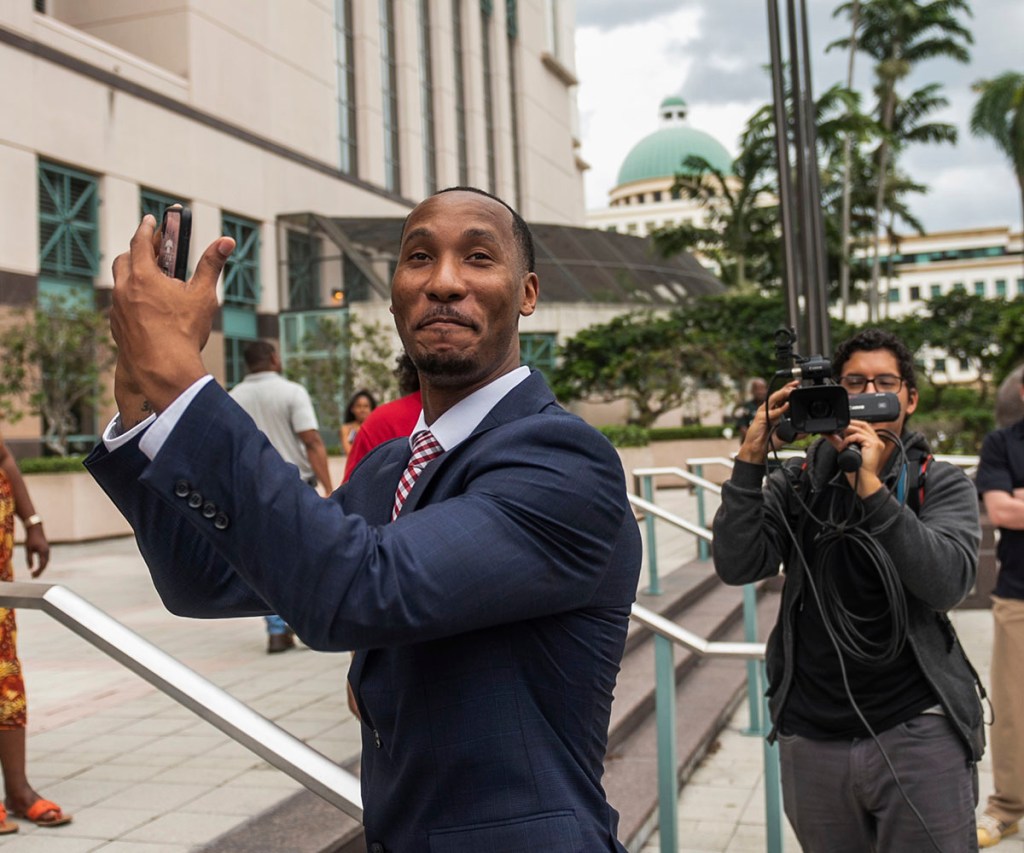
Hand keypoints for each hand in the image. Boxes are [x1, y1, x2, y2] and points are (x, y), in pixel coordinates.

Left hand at [24, 525, 48, 577]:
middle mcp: (47, 552)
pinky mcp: (46, 549)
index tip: (33, 576)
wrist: (36, 529)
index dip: (38, 571)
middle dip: (40, 571)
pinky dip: (43, 563)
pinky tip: (39, 565)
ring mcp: (48, 550)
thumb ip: (29, 559)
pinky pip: (46, 558)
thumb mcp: (28, 549)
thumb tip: (30, 568)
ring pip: (46, 561)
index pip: (42, 565)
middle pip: (45, 564)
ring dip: (42, 567)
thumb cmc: (30, 539)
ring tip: (36, 572)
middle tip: (34, 576)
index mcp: (43, 552)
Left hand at [110, 215, 234, 413]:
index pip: (140, 242)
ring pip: (120, 283)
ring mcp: (117, 310)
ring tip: (151, 280)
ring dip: (132, 275)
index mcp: (143, 276)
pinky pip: (120, 305)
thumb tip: (226, 242)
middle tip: (152, 250)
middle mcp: (124, 289)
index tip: (150, 220)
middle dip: (137, 251)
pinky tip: (146, 309)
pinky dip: (130, 298)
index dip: (147, 229)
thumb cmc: (184, 332)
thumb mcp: (203, 295)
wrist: (164, 371)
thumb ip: (211, 265)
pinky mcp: (117, 328)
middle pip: (124, 259)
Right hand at [736, 381, 797, 462]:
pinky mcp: (761, 418)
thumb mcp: (785, 435)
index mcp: (773, 411)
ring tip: (791, 390)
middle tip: (796, 384)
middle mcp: (767, 410)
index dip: (788, 390)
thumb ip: (795, 433)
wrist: (757, 449)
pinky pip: (772, 412)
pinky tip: (787, 405)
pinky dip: (780, 409)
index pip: (781, 397)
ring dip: (782, 394)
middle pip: (777, 395)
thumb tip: (806, 431)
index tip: (798, 385)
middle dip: (786, 388)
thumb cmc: (767, 441)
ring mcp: (763, 413)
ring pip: (773, 399)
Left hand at [825, 419, 885, 496]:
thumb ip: (838, 442)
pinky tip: (844, 446)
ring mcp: (876, 442)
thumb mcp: (845, 451)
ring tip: (840, 438)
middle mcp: (876, 441)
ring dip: (848, 431)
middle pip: (864, 424)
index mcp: (872, 442)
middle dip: (850, 424)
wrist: (862, 480)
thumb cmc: (857, 470)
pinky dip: (849, 439)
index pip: (863, 427)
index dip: (852, 424)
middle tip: (839, 427)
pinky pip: (859, 436)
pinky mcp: (874, 445)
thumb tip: (829, 435)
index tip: (841, 427)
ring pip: (861, 429)